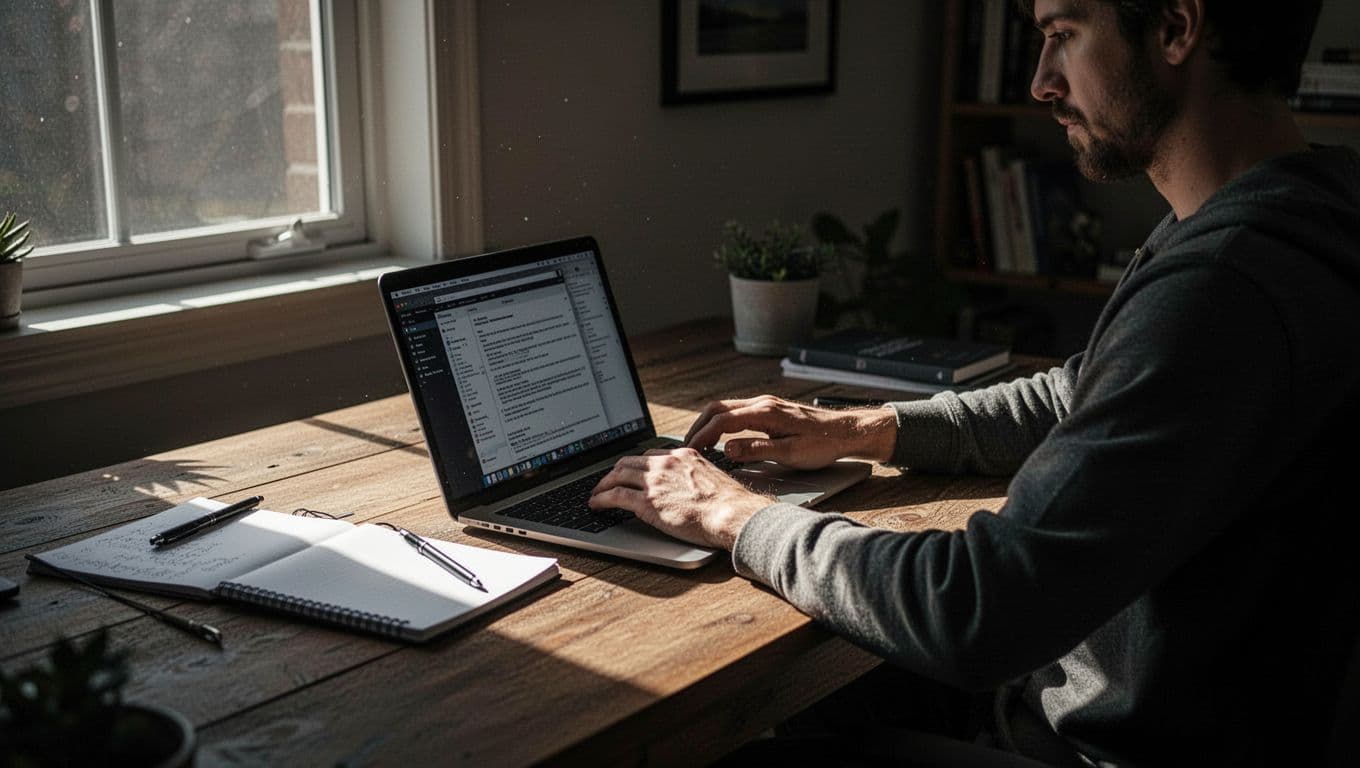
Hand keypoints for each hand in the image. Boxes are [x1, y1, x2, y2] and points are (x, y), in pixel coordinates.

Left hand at [589, 448, 772, 549]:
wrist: (730, 513)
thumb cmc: (727, 503)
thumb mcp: (711, 479)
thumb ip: (693, 477)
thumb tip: (686, 488)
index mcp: (682, 456)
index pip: (650, 455)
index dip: (635, 465)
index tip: (629, 471)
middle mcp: (666, 463)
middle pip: (629, 462)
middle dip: (614, 472)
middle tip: (607, 481)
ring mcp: (654, 481)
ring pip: (618, 475)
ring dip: (603, 484)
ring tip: (596, 493)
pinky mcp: (647, 501)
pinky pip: (615, 496)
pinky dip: (601, 499)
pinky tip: (596, 504)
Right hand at [684, 395, 896, 468]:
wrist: (848, 432)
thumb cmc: (823, 444)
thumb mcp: (790, 454)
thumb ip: (757, 451)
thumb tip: (728, 449)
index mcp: (765, 413)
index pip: (722, 420)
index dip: (702, 435)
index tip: (690, 450)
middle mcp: (763, 403)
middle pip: (718, 408)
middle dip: (699, 426)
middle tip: (687, 446)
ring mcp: (766, 404)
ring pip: (727, 407)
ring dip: (709, 423)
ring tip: (699, 442)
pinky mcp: (771, 410)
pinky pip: (738, 411)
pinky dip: (722, 422)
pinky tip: (721, 436)